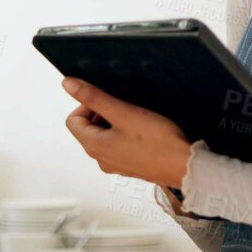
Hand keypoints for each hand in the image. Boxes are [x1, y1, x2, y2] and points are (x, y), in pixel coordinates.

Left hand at [62, 78, 192, 189]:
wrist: (184, 166)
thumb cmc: (157, 142)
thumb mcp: (123, 112)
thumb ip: (94, 97)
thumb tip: (68, 85)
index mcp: (93, 146)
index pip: (73, 120)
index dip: (87, 105)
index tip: (108, 101)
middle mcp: (100, 159)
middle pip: (88, 129)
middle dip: (103, 114)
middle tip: (125, 109)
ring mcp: (115, 165)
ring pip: (105, 137)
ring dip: (116, 124)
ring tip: (137, 120)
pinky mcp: (129, 166)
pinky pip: (119, 146)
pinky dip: (126, 135)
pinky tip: (144, 133)